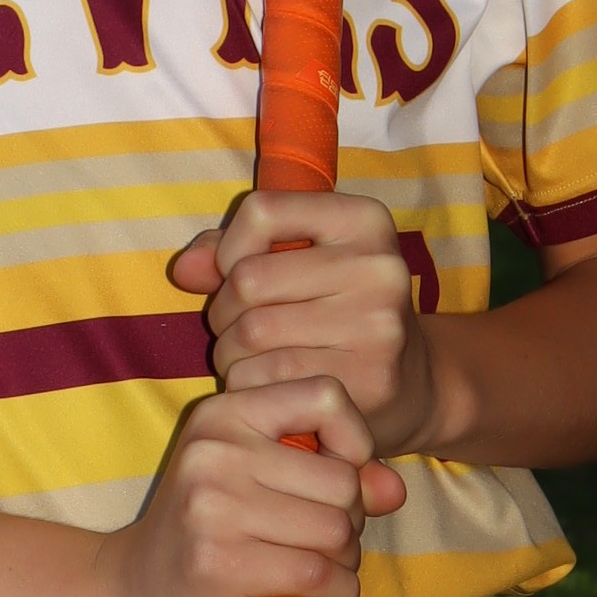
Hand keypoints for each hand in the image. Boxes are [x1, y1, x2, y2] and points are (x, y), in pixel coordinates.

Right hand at [87, 374, 406, 596]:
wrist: (132, 596)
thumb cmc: (208, 535)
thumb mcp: (261, 484)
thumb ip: (335, 474)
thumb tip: (394, 489)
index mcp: (224, 413)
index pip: (325, 394)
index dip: (355, 438)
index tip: (341, 476)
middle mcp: (215, 450)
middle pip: (342, 480)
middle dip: (351, 521)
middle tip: (325, 543)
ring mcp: (212, 506)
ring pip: (336, 531)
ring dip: (346, 563)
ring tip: (321, 571)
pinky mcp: (218, 562)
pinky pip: (317, 574)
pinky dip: (337, 595)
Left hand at [169, 187, 433, 454]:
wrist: (413, 383)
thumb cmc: (337, 311)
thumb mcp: (298, 262)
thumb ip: (231, 253)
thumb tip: (183, 270)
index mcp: (365, 220)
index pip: (262, 211)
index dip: (229, 247)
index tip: (236, 272)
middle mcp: (380, 266)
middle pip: (248, 279)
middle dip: (224, 310)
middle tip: (239, 329)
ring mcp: (378, 325)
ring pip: (251, 333)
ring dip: (229, 352)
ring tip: (250, 358)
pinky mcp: (368, 379)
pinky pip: (266, 379)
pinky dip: (247, 385)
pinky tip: (267, 385)